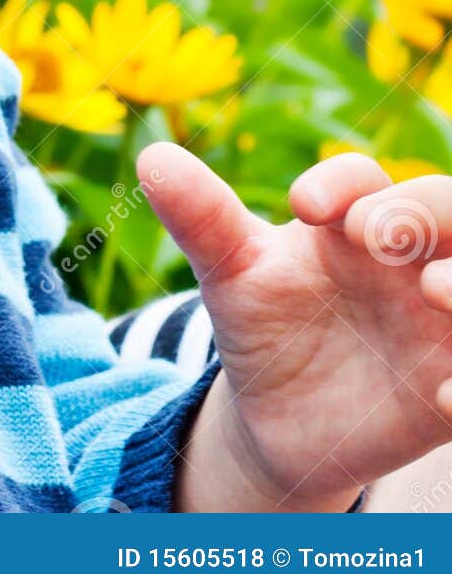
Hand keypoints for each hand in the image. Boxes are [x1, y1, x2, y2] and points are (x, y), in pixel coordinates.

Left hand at [139, 141, 451, 511]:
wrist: (278, 417)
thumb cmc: (262, 323)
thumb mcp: (229, 273)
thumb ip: (201, 218)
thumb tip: (152, 156)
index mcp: (352, 222)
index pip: (364, 178)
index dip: (342, 182)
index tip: (302, 207)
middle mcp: (407, 262)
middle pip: (446, 207)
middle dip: (424, 212)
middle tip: (377, 238)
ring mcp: (438, 323)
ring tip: (434, 291)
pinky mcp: (449, 389)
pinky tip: (443, 398)